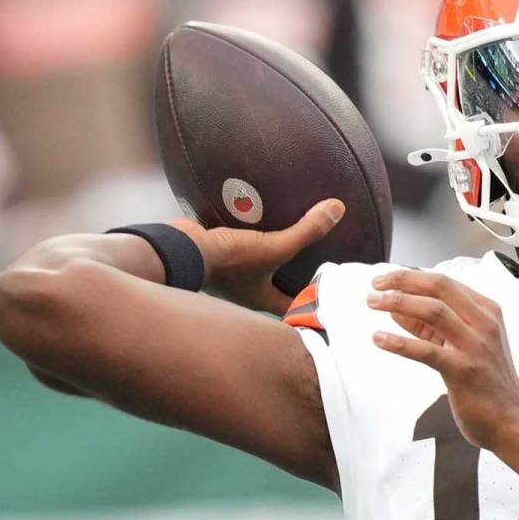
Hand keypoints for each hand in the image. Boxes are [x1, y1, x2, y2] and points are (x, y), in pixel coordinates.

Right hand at [169, 199, 343, 315]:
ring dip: (274, 258)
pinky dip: (254, 239)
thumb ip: (306, 231)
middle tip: (317, 263)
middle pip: (277, 289)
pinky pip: (244, 248)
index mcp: (261, 300)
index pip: (294, 309)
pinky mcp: (221, 254)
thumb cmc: (228, 260)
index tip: (329, 295)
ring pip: (260, 268)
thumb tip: (337, 210)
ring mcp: (231, 274)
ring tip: (294, 241)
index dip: (311, 305)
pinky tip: (263, 223)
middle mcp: (246, 292)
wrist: (181, 249)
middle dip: (294, 279)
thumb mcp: (274, 247)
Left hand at [367, 270, 518, 474]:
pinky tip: (379, 338)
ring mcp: (475, 346)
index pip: (446, 282)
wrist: (512, 421)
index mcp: (487, 312)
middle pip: (439, 287)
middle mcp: (484, 323)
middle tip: (376, 284)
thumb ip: (433, 327)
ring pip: (432, 311)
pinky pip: (426, 350)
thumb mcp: (465, 346)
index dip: (412, 276)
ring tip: (373, 303)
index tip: (387, 279)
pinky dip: (399, 342)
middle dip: (404, 280)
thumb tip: (396, 310)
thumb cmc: (488, 383)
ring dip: (398, 303)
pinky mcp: (463, 371)